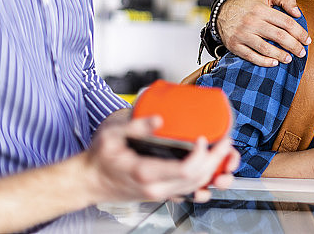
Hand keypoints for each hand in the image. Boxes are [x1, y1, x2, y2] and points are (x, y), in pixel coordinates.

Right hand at [83, 115, 237, 202]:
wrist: (88, 182)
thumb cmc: (99, 159)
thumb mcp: (112, 135)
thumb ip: (136, 126)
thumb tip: (158, 119)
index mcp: (145, 172)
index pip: (185, 169)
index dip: (202, 155)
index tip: (205, 138)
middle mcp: (155, 187)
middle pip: (197, 178)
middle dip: (216, 159)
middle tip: (225, 140)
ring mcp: (159, 193)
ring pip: (196, 186)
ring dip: (214, 170)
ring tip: (223, 151)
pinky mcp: (161, 193)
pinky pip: (188, 191)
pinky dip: (204, 181)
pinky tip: (211, 169)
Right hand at [217, 0, 310, 65]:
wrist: (223, 12)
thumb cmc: (250, 4)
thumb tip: (298, 13)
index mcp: (261, 9)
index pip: (286, 22)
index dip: (299, 32)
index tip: (307, 40)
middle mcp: (252, 21)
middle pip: (278, 36)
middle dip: (294, 46)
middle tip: (302, 52)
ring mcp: (242, 34)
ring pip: (265, 48)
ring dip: (280, 55)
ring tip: (290, 59)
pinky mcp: (235, 45)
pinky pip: (251, 56)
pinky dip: (264, 61)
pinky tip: (274, 63)